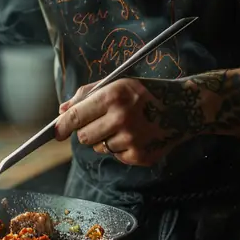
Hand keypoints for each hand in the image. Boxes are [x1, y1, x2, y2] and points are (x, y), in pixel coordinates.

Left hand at [55, 77, 209, 165]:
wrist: (183, 107)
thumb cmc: (145, 92)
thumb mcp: (117, 83)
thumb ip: (86, 95)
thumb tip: (62, 111)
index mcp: (113, 96)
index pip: (76, 117)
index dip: (61, 127)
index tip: (55, 132)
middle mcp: (122, 118)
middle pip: (84, 138)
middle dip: (87, 131)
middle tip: (101, 122)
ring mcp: (132, 140)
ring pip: (100, 148)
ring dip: (105, 140)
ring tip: (124, 127)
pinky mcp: (141, 157)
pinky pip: (116, 157)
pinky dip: (120, 148)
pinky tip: (135, 136)